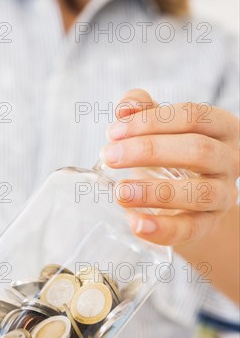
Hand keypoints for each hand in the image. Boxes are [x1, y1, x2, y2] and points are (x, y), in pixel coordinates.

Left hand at [101, 89, 238, 245]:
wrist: (182, 200)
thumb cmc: (170, 156)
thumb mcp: (158, 130)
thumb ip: (142, 111)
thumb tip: (126, 108)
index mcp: (221, 128)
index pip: (193, 116)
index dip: (152, 121)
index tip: (114, 132)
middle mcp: (230, 160)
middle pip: (198, 150)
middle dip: (149, 151)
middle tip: (109, 156)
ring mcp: (223, 195)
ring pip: (198, 192)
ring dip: (155, 192)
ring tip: (120, 192)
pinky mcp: (208, 225)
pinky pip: (189, 229)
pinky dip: (161, 228)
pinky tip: (134, 222)